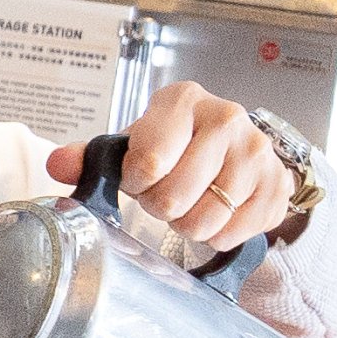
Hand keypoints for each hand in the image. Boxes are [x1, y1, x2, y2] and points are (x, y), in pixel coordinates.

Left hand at [49, 80, 297, 252]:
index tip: (138, 180)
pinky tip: (215, 214)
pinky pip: (235, 233)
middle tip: (165, 195)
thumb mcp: (131, 142)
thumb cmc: (172, 143)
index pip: (148, 163)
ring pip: (204, 221)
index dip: (135, 183)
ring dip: (187, 224)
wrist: (231, 146)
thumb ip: (91, 156)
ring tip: (190, 203)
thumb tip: (58, 165)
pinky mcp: (278, 184)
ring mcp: (257, 152)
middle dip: (160, 207)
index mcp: (182, 101)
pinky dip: (217, 236)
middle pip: (174, 197)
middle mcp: (226, 118)